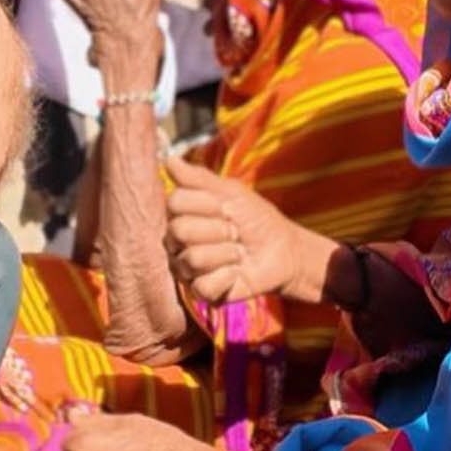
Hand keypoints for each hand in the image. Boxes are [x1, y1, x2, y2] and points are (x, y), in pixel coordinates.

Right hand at [164, 157, 318, 303]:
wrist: (283, 251)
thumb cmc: (256, 219)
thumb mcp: (231, 192)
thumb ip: (198, 178)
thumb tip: (168, 158)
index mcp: (181, 215)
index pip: (174, 204)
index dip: (205, 204)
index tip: (226, 208)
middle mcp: (177, 242)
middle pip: (179, 231)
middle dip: (217, 229)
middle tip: (234, 232)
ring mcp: (187, 268)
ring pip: (192, 258)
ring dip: (226, 253)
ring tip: (237, 253)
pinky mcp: (201, 292)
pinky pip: (204, 285)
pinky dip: (228, 277)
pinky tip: (235, 273)